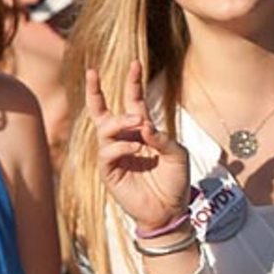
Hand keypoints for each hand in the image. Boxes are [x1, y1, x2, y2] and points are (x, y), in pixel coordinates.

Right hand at [85, 62, 191, 232]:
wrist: (170, 210)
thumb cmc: (175, 181)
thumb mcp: (178, 155)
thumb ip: (163, 138)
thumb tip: (144, 125)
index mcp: (143, 131)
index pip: (133, 102)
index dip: (133, 83)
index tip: (136, 63)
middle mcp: (125, 140)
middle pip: (103, 112)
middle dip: (95, 91)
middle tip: (94, 72)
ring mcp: (115, 155)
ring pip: (104, 130)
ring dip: (119, 122)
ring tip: (136, 121)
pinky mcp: (109, 172)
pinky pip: (107, 153)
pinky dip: (120, 147)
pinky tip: (135, 148)